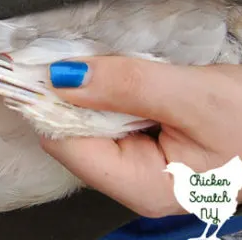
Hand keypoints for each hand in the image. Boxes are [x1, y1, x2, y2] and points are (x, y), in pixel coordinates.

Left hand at [41, 57, 241, 216]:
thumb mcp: (195, 95)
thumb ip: (128, 85)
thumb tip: (64, 78)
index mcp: (142, 187)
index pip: (66, 146)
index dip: (52, 104)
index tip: (45, 64)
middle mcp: (132, 183)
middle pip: (72, 136)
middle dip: (72, 94)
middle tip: (78, 54)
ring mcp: (137, 166)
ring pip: (88, 123)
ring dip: (91, 90)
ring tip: (105, 63)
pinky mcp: (143, 147)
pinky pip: (108, 118)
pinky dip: (107, 93)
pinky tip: (119, 76)